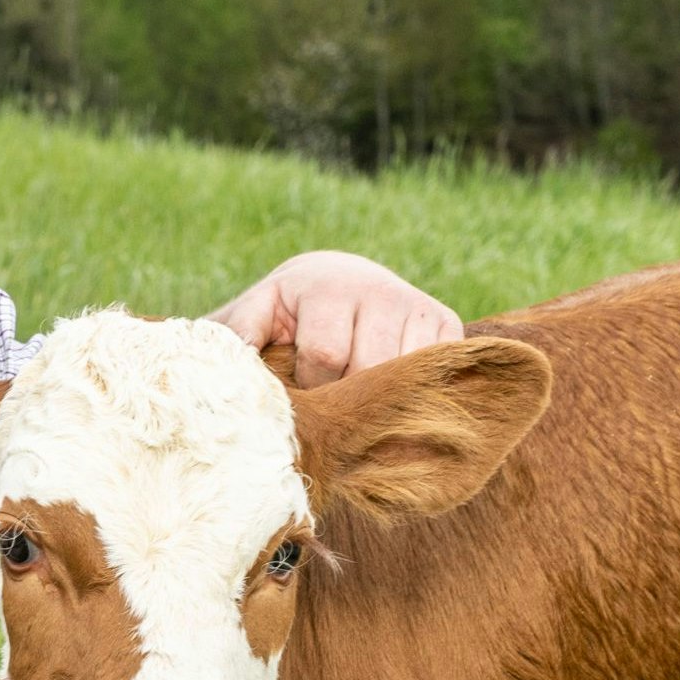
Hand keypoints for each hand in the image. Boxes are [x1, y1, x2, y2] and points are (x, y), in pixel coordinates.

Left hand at [209, 249, 463, 388]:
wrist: (338, 280)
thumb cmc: (289, 311)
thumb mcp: (257, 313)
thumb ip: (239, 330)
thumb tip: (234, 357)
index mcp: (328, 288)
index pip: (327, 355)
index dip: (312, 385)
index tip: (304, 389)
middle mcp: (379, 290)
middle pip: (371, 368)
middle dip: (348, 394)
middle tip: (333, 399)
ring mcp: (416, 305)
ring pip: (407, 375)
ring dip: (383, 397)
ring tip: (359, 394)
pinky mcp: (445, 322)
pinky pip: (439, 370)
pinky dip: (418, 390)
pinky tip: (393, 390)